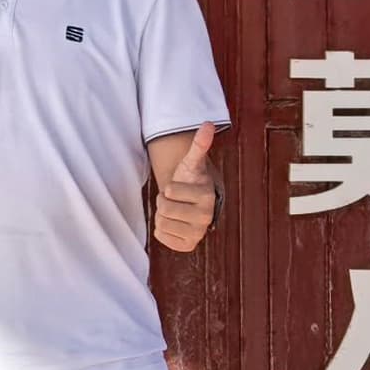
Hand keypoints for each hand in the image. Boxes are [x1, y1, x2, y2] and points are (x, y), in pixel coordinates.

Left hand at [152, 125, 220, 253]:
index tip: (179, 188)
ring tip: (174, 210)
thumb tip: (208, 124)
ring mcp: (198, 233)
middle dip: (164, 202)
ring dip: (162, 215)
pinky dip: (161, 229)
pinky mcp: (187, 245)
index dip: (169, 187)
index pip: (169, 190)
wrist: (191, 202)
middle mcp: (206, 217)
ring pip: (161, 223)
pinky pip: (160, 236)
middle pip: (164, 209)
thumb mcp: (192, 162)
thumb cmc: (190, 180)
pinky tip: (173, 223)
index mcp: (207, 196)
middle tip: (174, 199)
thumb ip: (199, 144)